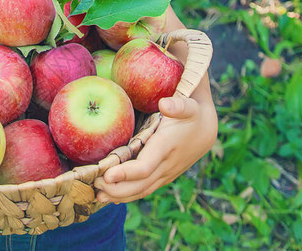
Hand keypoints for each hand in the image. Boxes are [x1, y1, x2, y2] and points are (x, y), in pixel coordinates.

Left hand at [94, 95, 217, 202]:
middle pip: (139, 185)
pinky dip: (127, 195)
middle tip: (93, 186)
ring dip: (119, 196)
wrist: (207, 129)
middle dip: (116, 189)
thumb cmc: (193, 113)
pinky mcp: (162, 177)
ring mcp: (165, 174)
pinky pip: (144, 189)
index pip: (145, 167)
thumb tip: (165, 104)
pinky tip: (110, 197)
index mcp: (166, 148)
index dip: (125, 174)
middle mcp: (166, 166)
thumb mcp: (189, 104)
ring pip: (141, 191)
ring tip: (96, 196)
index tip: (106, 175)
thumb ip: (178, 105)